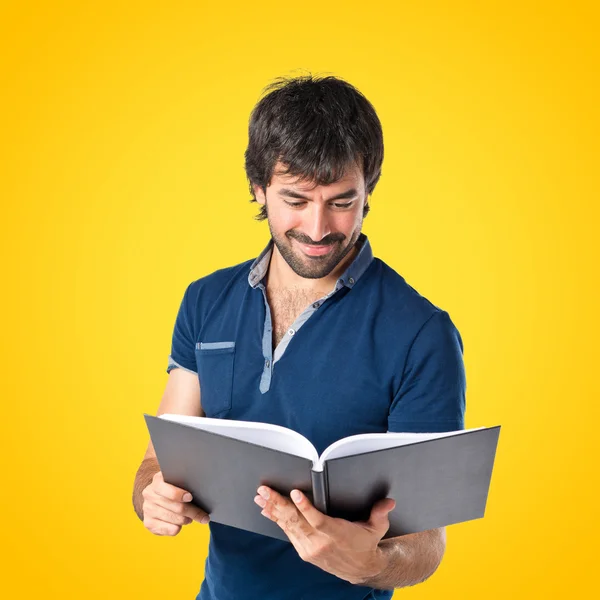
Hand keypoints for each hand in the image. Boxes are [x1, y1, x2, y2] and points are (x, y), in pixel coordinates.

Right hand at [142, 471, 209, 535]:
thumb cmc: (173, 486)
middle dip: (193, 512)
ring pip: (175, 519)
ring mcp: (147, 509)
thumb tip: (203, 491)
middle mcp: (149, 495)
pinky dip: (178, 528)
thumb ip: (186, 482)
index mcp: (157, 481)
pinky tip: (180, 524)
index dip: (179, 494)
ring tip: (191, 518)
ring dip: (187, 520)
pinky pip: (170, 530)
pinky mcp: (148, 523)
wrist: (156, 496)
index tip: (190, 497)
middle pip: (176, 507)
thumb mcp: (177, 480)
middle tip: (204, 516)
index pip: (166, 488)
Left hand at [254, 486, 394, 584]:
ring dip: (273, 509)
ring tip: (260, 495)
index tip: (295, 493)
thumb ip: (380, 513)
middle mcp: (320, 542)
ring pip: (288, 525)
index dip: (305, 507)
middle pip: (296, 521)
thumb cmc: (366, 543)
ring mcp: (310, 548)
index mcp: (337, 534)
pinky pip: (287, 532)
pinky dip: (276, 519)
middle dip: (278, 503)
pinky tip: (266, 509)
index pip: (317, 520)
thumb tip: (388, 501)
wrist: (360, 569)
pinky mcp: (304, 550)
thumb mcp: (377, 528)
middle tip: (265, 490)